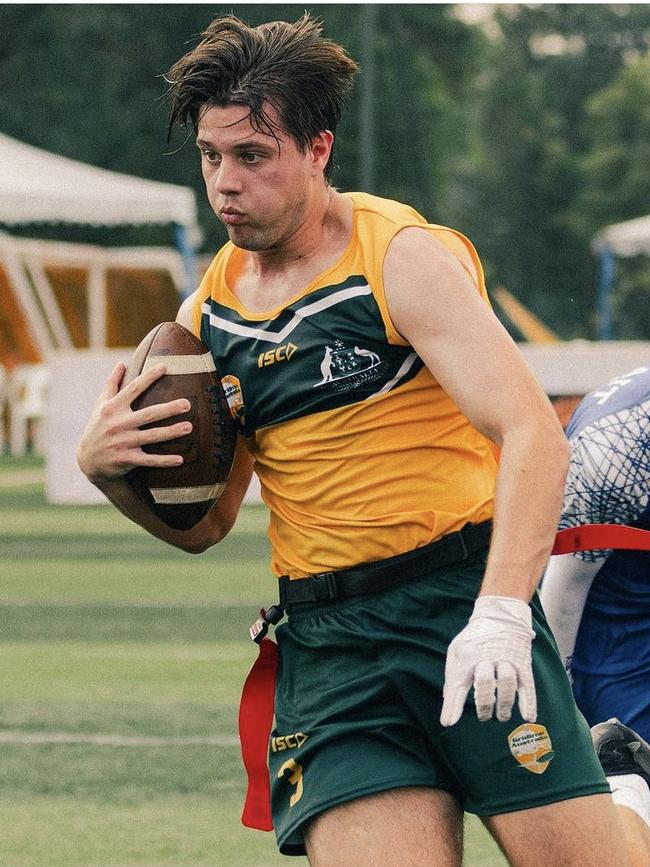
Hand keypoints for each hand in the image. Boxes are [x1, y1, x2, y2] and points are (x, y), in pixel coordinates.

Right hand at [77, 362, 192, 480]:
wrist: (88, 460)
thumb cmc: (98, 427)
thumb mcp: (101, 405)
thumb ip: (112, 384)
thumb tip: (121, 363)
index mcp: (113, 408)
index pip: (134, 389)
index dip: (149, 377)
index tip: (165, 367)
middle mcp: (118, 424)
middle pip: (148, 414)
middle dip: (168, 409)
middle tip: (187, 404)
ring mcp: (122, 442)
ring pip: (151, 436)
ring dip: (171, 432)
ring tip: (189, 427)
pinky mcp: (126, 459)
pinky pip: (149, 460)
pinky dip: (164, 461)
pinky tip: (180, 459)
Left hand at [440, 596, 535, 726]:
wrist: (499, 614)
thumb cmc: (474, 639)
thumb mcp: (457, 650)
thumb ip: (452, 674)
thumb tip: (447, 699)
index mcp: (467, 656)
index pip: (457, 683)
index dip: (452, 704)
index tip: (448, 722)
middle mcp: (486, 657)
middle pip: (484, 683)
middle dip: (483, 703)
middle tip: (483, 717)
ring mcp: (506, 659)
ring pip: (507, 682)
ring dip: (504, 704)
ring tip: (501, 717)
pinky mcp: (522, 662)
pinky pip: (527, 684)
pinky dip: (528, 702)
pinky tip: (528, 717)